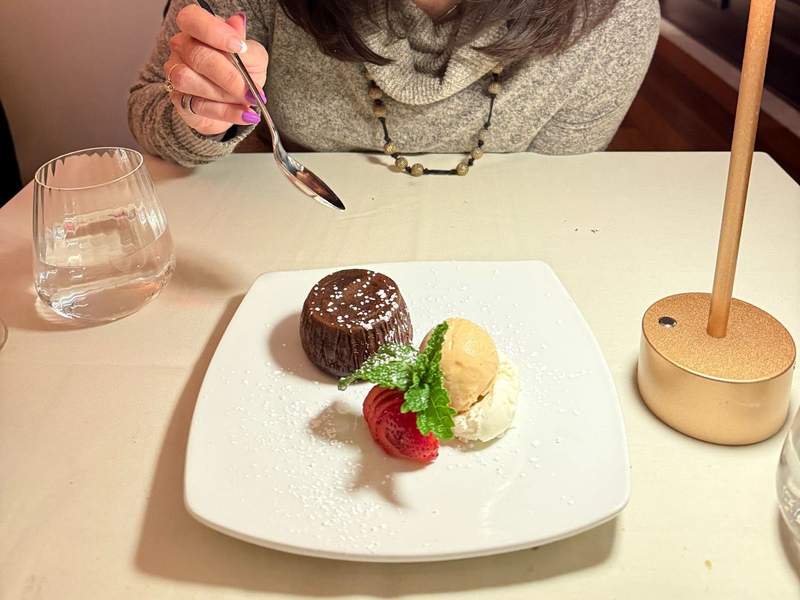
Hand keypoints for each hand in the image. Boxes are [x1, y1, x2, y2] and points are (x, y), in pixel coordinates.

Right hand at [164, 4, 267, 135]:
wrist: (238, 100)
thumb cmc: (242, 71)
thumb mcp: (253, 57)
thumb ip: (246, 46)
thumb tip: (238, 24)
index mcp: (197, 30)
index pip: (192, 19)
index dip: (213, 31)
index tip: (239, 47)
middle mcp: (181, 50)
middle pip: (196, 56)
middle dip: (228, 76)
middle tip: (251, 90)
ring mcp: (175, 75)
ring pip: (188, 81)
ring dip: (225, 95)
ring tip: (248, 101)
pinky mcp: (179, 102)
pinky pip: (199, 108)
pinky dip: (227, 112)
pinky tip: (245, 114)